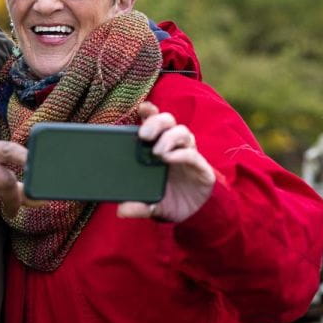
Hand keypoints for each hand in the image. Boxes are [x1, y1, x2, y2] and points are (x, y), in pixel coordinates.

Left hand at [117, 101, 215, 222]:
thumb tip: (121, 211)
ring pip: (182, 132)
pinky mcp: (201, 166)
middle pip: (167, 120)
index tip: (141, 108)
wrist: (194, 215)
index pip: (154, 121)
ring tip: (157, 153)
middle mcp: (173, 145)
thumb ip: (138, 206)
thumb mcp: (150, 205)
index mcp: (157, 147)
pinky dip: (181, 153)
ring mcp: (188, 154)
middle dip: (155, 122)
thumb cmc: (168, 200)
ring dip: (168, 138)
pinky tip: (170, 158)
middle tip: (144, 136)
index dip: (149, 111)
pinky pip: (192, 153)